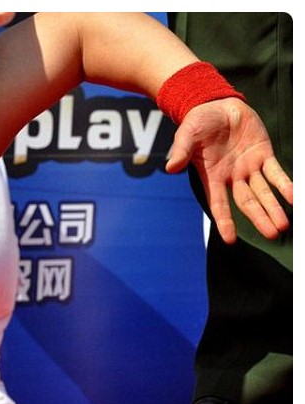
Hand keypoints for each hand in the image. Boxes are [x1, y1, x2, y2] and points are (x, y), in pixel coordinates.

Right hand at [166, 97, 291, 243]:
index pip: (219, 203)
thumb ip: (181, 151)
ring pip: (263, 192)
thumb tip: (170, 168)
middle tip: (272, 234)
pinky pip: (276, 172)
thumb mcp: (186, 135)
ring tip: (283, 225)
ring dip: (273, 208)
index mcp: (211, 176)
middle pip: (247, 202)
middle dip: (260, 218)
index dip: (224, 221)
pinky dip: (285, 184)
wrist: (216, 104)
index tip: (230, 239)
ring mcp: (248, 167)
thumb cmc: (197, 122)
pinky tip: (293, 197)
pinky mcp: (263, 154)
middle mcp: (231, 177)